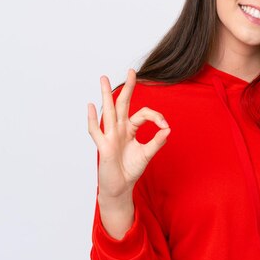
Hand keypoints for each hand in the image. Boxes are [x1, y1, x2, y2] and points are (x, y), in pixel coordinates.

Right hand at [87, 69, 169, 237]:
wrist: (120, 188)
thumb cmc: (131, 170)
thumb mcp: (147, 154)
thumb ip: (157, 142)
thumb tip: (168, 129)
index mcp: (130, 129)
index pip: (143, 114)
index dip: (155, 117)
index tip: (165, 126)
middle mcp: (119, 129)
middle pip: (123, 104)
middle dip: (127, 87)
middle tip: (131, 71)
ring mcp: (110, 136)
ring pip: (108, 111)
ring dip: (106, 95)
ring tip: (104, 79)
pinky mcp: (103, 146)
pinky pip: (96, 131)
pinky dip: (93, 119)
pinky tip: (91, 106)